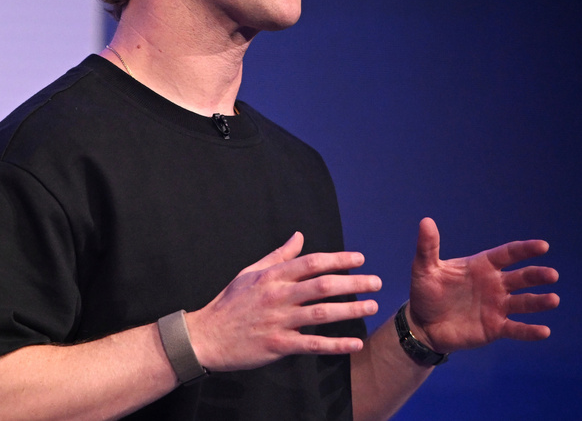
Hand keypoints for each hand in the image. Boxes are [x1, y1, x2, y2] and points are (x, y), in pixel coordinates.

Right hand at [185, 232, 380, 371]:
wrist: (205, 337)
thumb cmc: (229, 303)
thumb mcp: (250, 273)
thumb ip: (278, 255)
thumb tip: (299, 235)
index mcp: (272, 276)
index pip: (312, 262)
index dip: (339, 259)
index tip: (360, 259)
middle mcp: (278, 296)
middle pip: (323, 286)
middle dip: (353, 282)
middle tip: (376, 282)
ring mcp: (278, 321)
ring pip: (322, 313)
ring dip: (350, 309)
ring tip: (371, 306)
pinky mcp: (277, 345)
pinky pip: (312, 344)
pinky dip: (335, 344)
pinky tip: (355, 343)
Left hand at [407, 218, 558, 353]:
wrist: (422, 324)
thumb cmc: (425, 293)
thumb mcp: (424, 268)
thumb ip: (428, 246)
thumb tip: (426, 221)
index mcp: (482, 266)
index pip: (508, 254)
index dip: (525, 250)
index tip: (543, 246)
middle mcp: (495, 284)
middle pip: (522, 277)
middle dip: (537, 275)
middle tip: (552, 275)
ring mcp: (497, 307)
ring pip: (524, 303)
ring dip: (539, 301)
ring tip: (553, 300)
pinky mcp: (495, 328)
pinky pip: (516, 329)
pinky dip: (530, 331)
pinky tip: (544, 331)